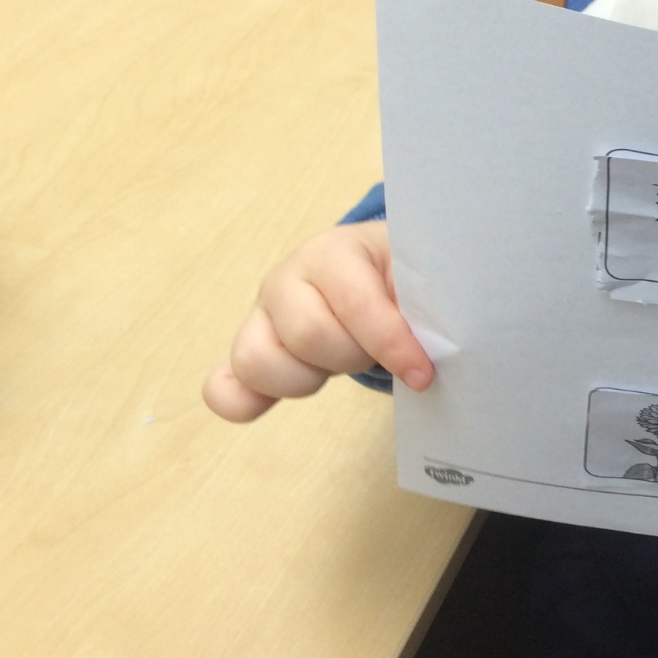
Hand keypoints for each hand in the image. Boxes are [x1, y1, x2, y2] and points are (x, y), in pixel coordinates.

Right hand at [202, 220, 433, 422]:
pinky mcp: (249, 349)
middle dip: (352, 356)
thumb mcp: (418, 279)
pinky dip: (243, 402)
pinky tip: (267, 406)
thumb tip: (435, 345)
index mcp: (334, 252)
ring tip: (338, 363)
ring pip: (258, 362)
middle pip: (308, 336)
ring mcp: (260, 315)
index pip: (354, 304)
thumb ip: (427, 304)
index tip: (422, 372)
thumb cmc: (399, 278)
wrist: (374, 266)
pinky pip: (223, 387)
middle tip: (375, 351)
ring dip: (307, 379)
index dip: (391, 344)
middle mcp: (287, 277)